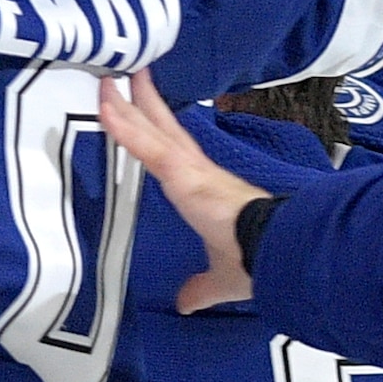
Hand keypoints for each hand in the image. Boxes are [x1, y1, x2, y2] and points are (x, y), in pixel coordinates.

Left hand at [94, 69, 276, 307]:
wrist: (278, 254)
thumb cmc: (257, 261)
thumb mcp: (221, 276)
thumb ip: (201, 286)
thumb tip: (189, 304)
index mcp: (205, 190)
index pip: (175, 153)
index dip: (159, 131)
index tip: (145, 113)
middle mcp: (197, 172)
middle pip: (163, 129)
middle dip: (143, 102)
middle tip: (125, 77)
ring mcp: (190, 170)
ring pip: (150, 130)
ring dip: (125, 106)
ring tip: (104, 82)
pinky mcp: (185, 174)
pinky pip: (147, 146)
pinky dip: (125, 127)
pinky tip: (105, 108)